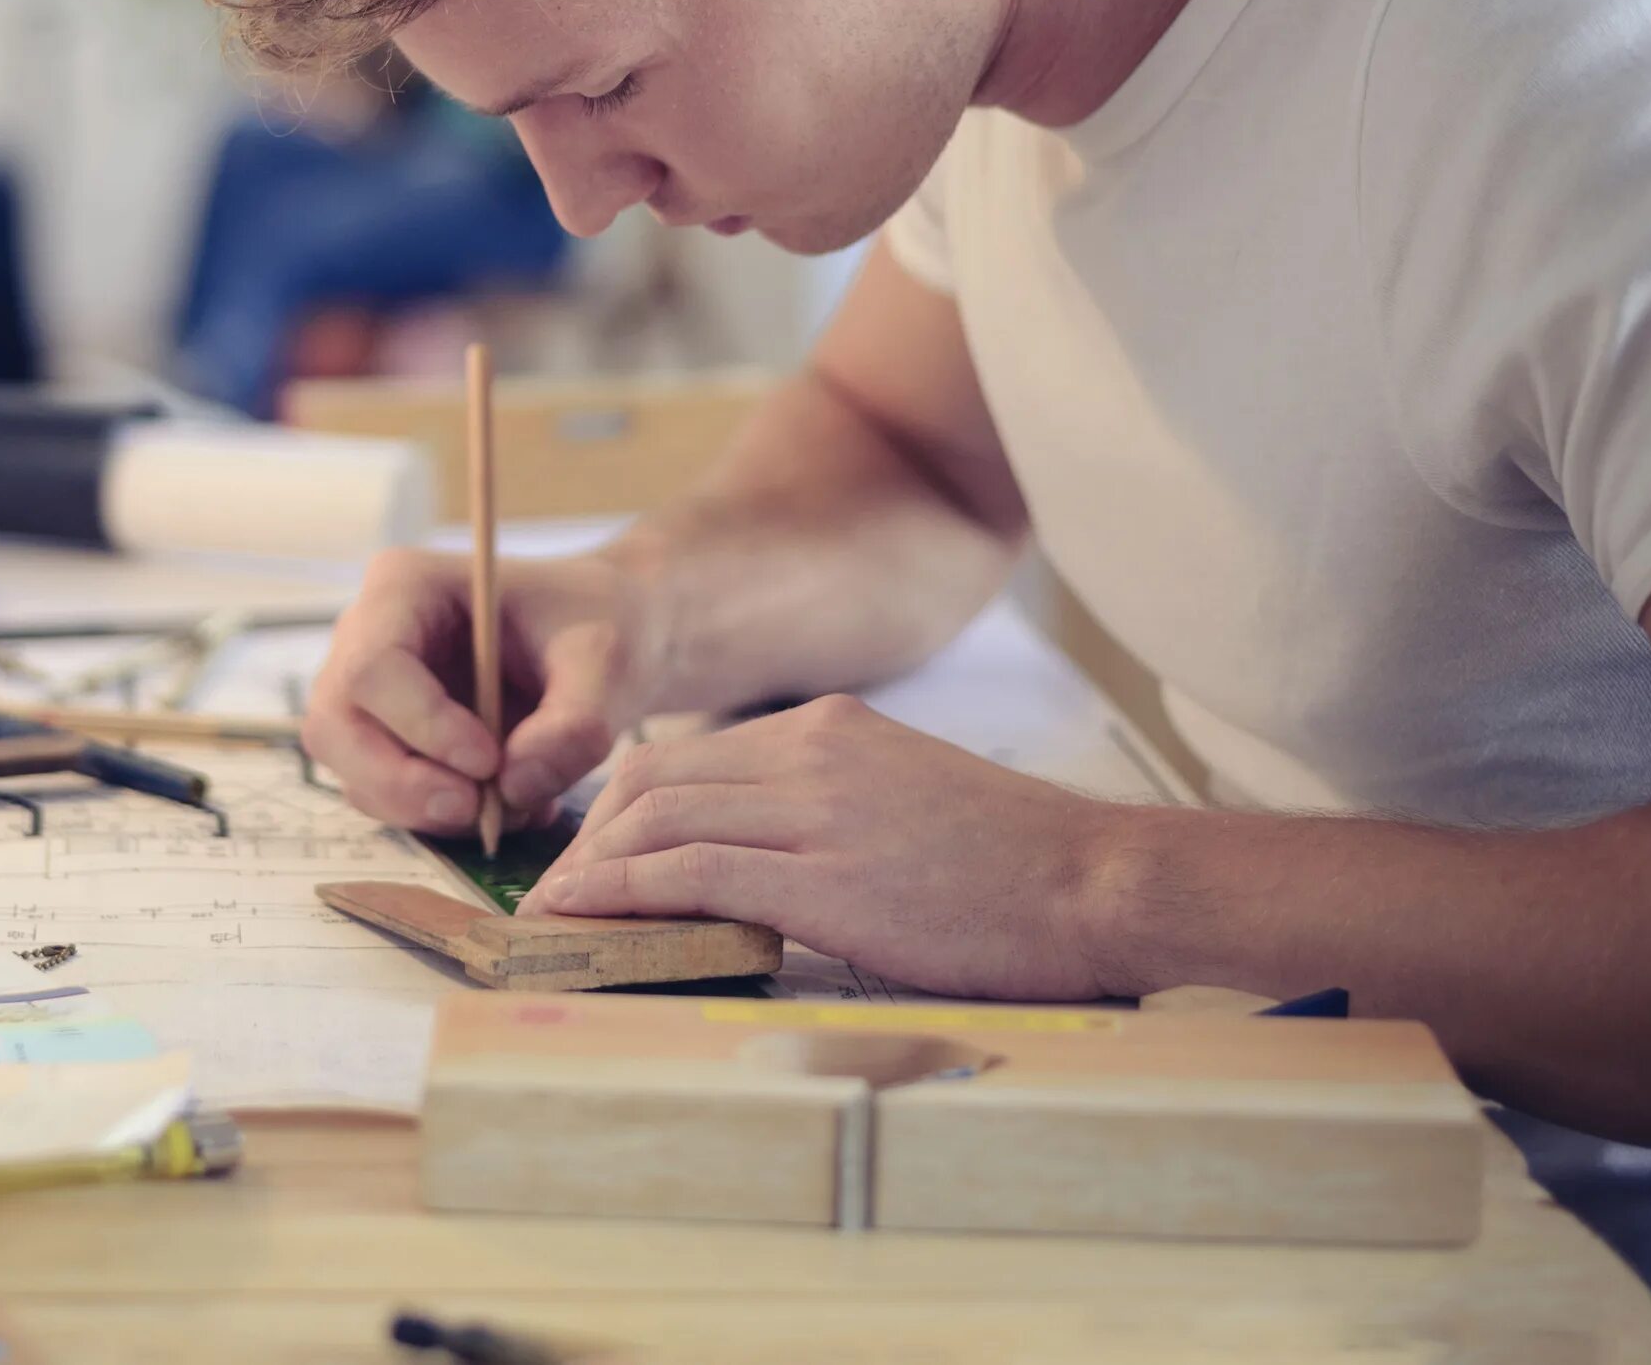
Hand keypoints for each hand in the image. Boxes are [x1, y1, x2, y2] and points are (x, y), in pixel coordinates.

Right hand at [303, 548, 660, 833]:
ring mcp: (367, 696)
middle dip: (400, 783)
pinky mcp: (386, 744)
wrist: (603, 642)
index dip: (420, 725)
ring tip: (517, 805)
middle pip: (335, 727)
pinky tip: (509, 805)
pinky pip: (385, 798)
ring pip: (352, 772)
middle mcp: (366, 637)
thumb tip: (512, 786)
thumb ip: (573, 725)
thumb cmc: (598, 625)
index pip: (372, 667)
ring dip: (425, 810)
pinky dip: (441, 820)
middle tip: (475, 812)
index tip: (489, 761)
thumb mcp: (606, 662)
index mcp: (404, 587)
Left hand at [519, 695, 1134, 1000]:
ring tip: (554, 918)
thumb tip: (751, 862)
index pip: (683, 758)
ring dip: (590, 872)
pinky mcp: (822, 876)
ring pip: (656, 822)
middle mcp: (808, 751)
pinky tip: (585, 922)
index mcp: (827, 728)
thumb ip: (824, 810)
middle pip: (651, 782)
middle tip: (554, 896)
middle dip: (588, 841)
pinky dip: (621, 895)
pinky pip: (688, 873)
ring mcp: (814, 809)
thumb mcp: (904, 801)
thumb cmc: (1014, 867)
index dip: (618, 810)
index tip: (586, 858)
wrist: (1097, 881)